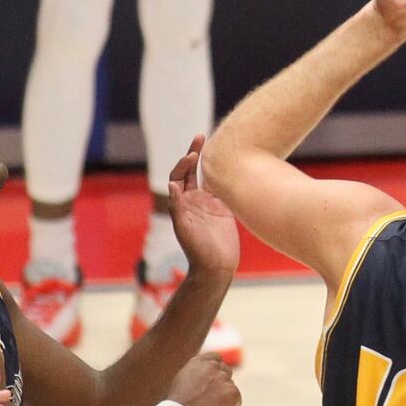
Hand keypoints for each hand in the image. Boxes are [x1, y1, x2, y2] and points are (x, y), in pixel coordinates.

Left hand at [167, 136, 240, 279]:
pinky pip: (223, 187)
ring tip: (217, 144)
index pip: (179, 176)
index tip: (193, 155)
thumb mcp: (185, 230)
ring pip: (208, 177)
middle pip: (191, 171)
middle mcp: (193, 201)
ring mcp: (209, 204)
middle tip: (201, 137)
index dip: (184, 163)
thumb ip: (178, 208)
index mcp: (182, 204)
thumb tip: (172, 185)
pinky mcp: (224, 209)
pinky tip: (234, 164)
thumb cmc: (197, 252)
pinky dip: (226, 175)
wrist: (215, 269)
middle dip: (194, 154)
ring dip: (210, 161)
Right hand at [168, 353, 240, 405]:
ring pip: (230, 386)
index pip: (217, 358)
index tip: (213, 381)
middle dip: (221, 383)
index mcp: (200, 360)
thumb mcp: (183, 379)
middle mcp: (214, 366)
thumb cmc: (179, 403)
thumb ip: (197, 372)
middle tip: (211, 399)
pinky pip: (236, 400)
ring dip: (224, 395)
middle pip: (226, 372)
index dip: (216, 370)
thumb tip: (205, 375)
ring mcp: (224, 378)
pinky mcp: (232, 391)